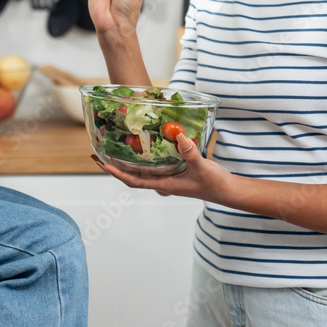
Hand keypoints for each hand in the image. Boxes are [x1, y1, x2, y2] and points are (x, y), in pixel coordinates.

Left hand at [93, 133, 232, 202]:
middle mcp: (162, 182)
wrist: (228, 190)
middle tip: (98, 155)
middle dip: (114, 167)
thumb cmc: (215, 183)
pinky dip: (143, 159)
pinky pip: (153, 166)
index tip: (104, 164)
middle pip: (132, 177)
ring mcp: (167, 178)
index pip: (135, 181)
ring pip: (141, 172)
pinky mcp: (174, 172)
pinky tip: (141, 148)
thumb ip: (190, 152)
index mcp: (165, 184)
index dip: (118, 173)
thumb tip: (178, 136)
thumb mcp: (202, 166)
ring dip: (126, 163)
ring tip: (113, 149)